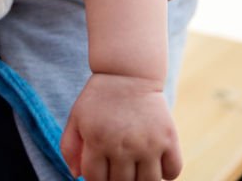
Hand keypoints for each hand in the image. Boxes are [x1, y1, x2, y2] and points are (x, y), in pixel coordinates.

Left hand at [61, 73, 181, 180]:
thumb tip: (77, 176)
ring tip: (134, 166)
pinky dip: (165, 173)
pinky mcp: (169, 139)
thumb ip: (69, 147)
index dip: (95, 177)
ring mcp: (149, 144)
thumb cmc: (100, 97)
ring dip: (140, 179)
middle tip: (117, 165)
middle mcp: (123, 145)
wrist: (128, 72)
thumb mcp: (77, 116)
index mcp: (97, 139)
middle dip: (116, 178)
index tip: (100, 168)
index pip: (95, 179)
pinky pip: (172, 172)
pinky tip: (153, 161)